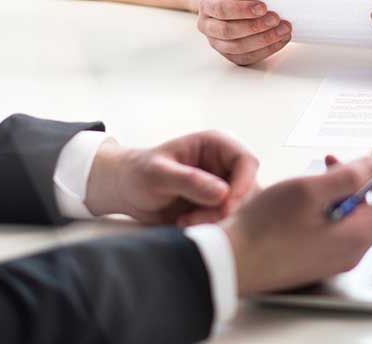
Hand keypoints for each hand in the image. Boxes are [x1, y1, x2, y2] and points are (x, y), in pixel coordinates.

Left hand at [85, 131, 259, 225]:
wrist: (125, 191)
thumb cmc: (138, 173)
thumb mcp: (158, 174)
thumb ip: (189, 181)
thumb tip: (223, 193)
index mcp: (217, 145)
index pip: (247, 161)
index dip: (243, 184)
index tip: (226, 206)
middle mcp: (225, 165)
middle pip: (246, 189)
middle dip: (225, 209)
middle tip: (194, 220)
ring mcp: (223, 186)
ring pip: (238, 208)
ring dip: (215, 220)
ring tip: (184, 222)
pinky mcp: (216, 206)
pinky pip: (226, 220)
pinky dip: (209, 227)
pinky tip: (185, 224)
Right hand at [197, 0, 292, 65]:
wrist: (241, 5)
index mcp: (207, 4)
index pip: (221, 9)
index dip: (242, 10)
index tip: (263, 7)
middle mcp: (207, 26)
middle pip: (228, 31)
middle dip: (255, 26)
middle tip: (276, 19)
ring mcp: (217, 43)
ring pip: (238, 47)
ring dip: (264, 39)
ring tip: (284, 30)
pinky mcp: (231, 56)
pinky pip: (248, 57)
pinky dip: (268, 49)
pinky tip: (281, 39)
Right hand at [221, 144, 371, 295]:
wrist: (230, 264)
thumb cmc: (265, 228)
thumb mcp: (311, 191)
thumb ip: (350, 175)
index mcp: (358, 234)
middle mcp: (353, 248)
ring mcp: (336, 254)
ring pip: (359, 212)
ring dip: (356, 183)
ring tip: (339, 159)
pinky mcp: (318, 254)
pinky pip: (341, 222)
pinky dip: (339, 198)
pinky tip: (320, 183)